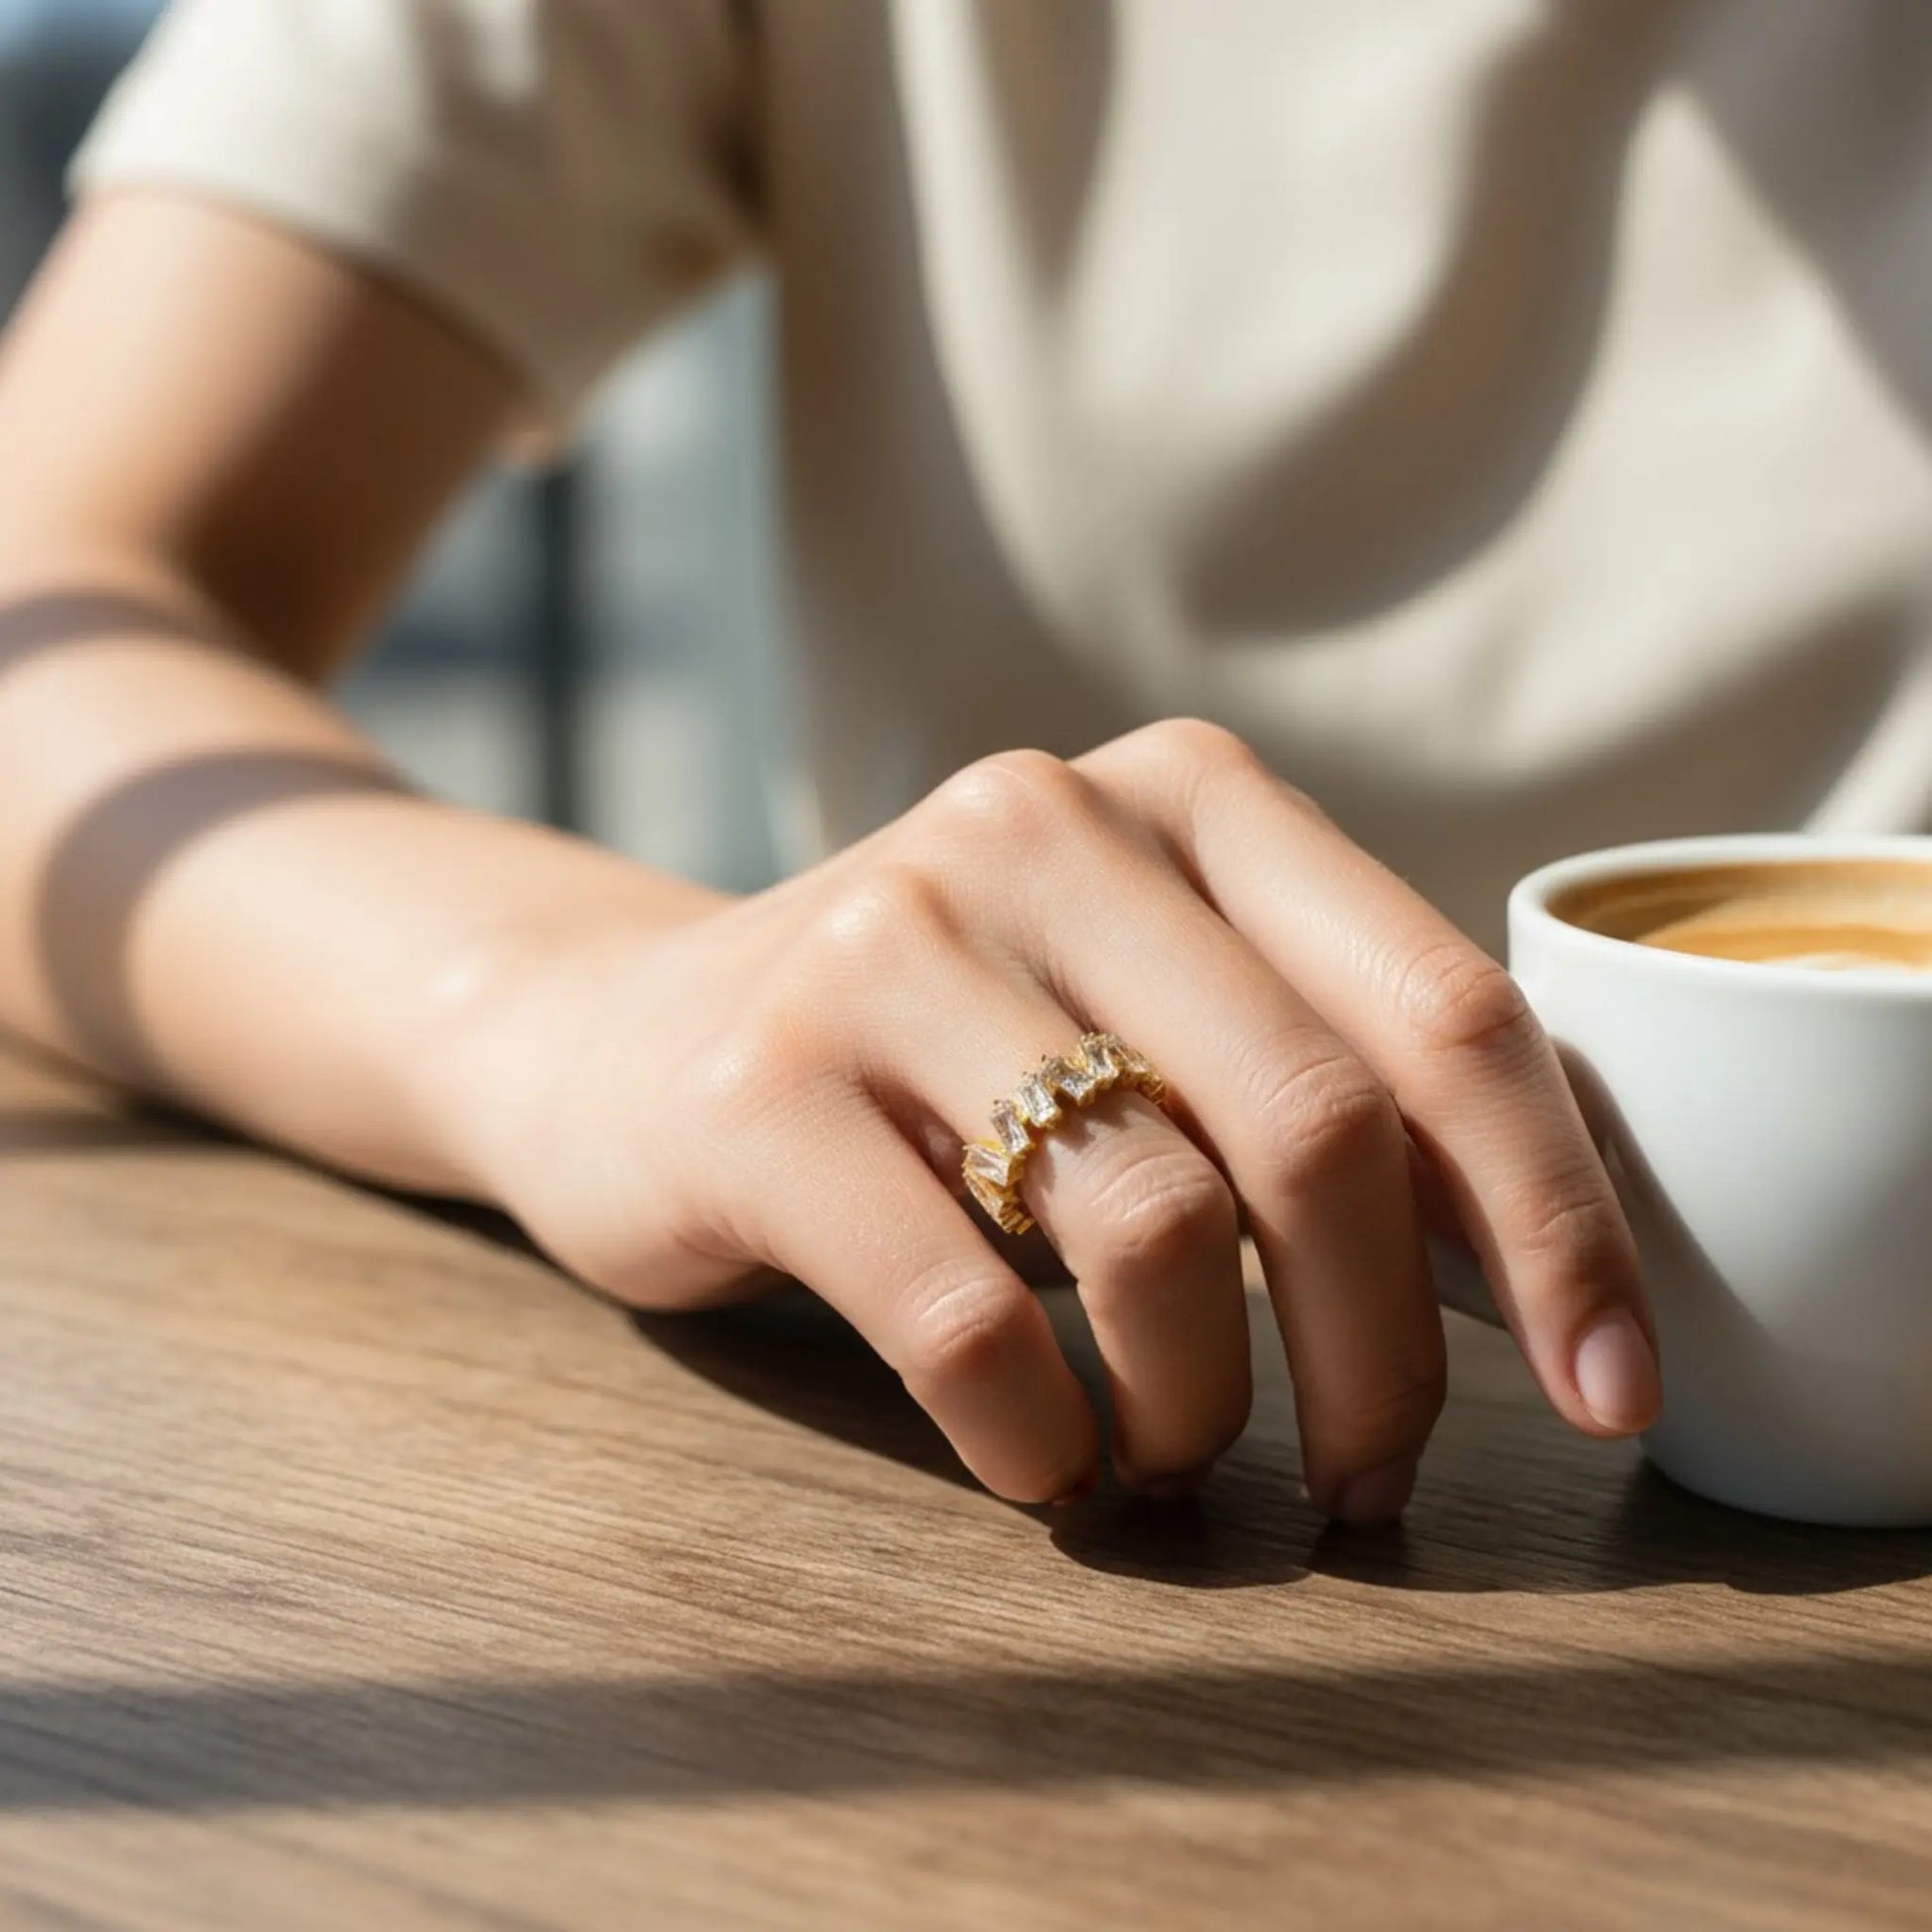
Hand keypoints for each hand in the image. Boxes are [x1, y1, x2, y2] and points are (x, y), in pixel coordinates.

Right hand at [446, 721, 1658, 1520]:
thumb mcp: (1143, 1009)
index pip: (1444, 1008)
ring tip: (1177, 1460)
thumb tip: (1538, 1270)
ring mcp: (887, 943)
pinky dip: (1040, 1439)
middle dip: (1384, 1356)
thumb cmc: (942, 1054)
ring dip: (1204, 1408)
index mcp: (1184, 796)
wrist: (624, 1037)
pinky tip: (1044, 1463)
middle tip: (1368, 1482)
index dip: (1558, 1219)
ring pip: (1152, 1228)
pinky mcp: (759, 1089)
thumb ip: (1321, 1079)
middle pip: (1319, 1128)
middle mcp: (1041, 826)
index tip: (1614, 1395)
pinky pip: (968, 1318)